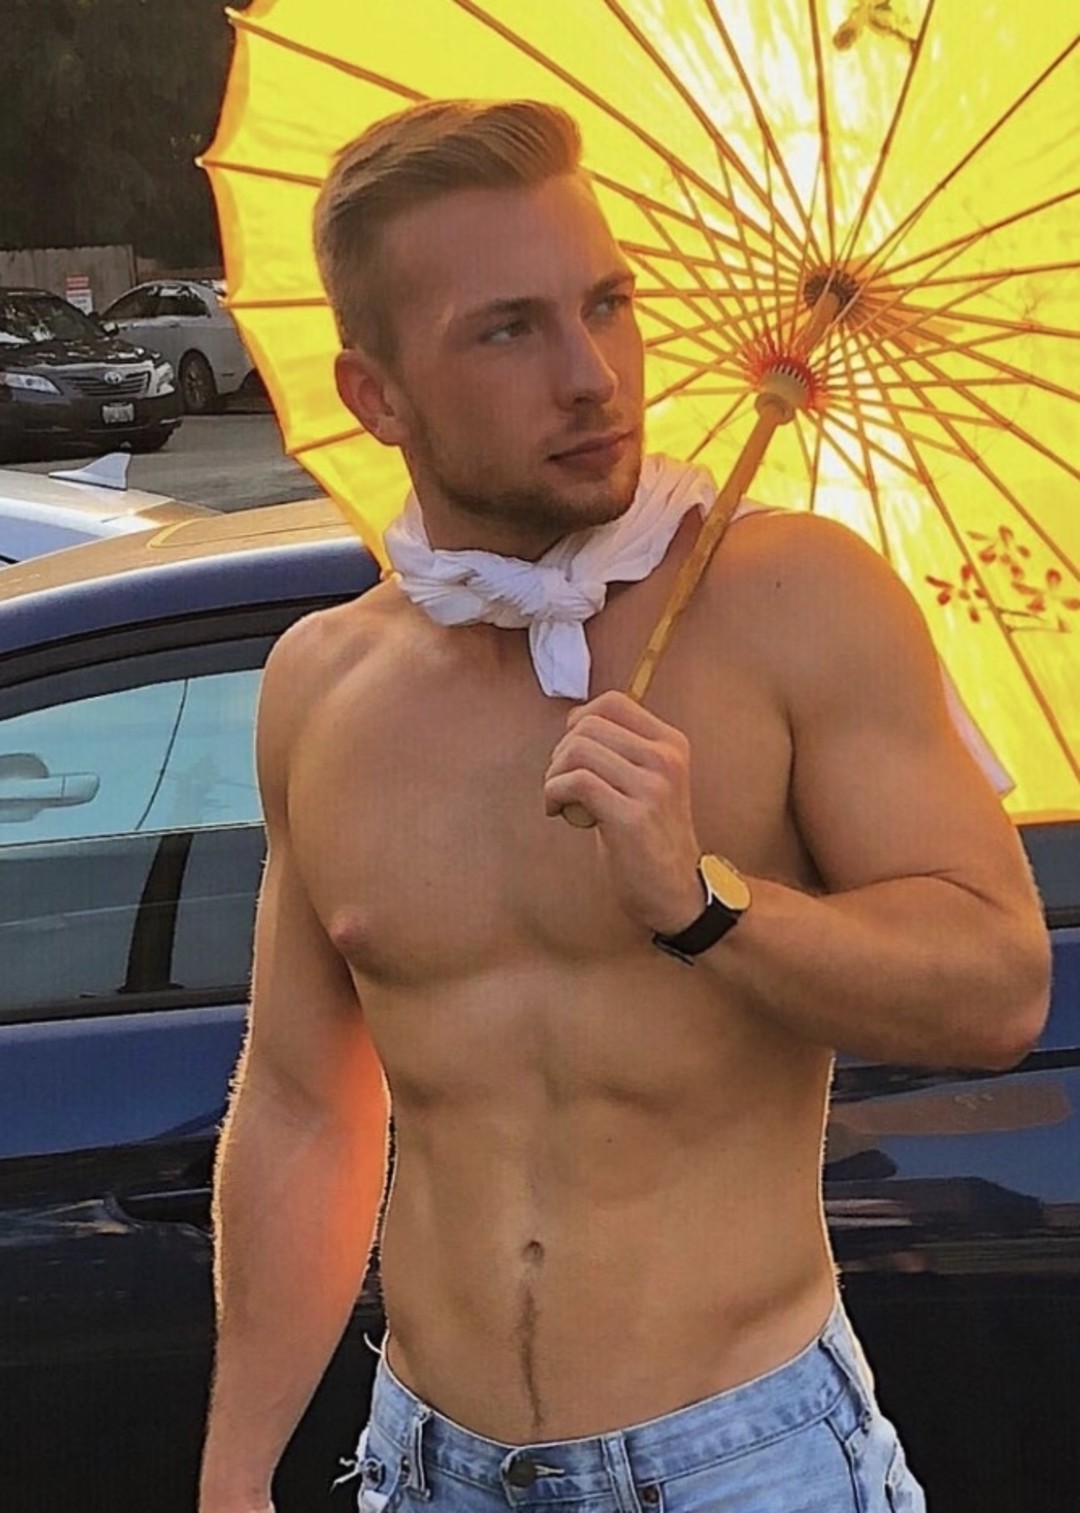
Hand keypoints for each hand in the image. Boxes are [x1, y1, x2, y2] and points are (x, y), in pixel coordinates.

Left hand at [543, 690, 703, 934]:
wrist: (678, 891)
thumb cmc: (652, 839)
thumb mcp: (648, 782)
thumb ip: (621, 752)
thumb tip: (574, 727)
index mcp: (671, 744)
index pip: (613, 703)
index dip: (579, 721)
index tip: (571, 752)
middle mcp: (665, 760)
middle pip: (588, 726)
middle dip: (560, 753)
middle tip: (562, 783)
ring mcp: (652, 787)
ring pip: (577, 751)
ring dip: (554, 775)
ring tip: (559, 799)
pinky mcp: (631, 817)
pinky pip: (576, 784)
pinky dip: (554, 794)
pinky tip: (558, 811)